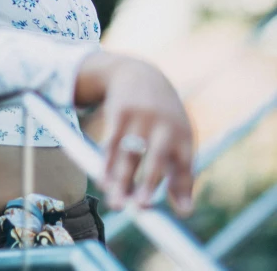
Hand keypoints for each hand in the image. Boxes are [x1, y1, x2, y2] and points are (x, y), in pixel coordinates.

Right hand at [75, 52, 194, 216]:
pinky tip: (102, 180)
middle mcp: (163, 124)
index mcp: (182, 133)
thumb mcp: (177, 138)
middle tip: (140, 208)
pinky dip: (106, 163)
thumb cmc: (162, 117)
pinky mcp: (119, 112)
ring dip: (120, 179)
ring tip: (115, 203)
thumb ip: (181, 174)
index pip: (184, 163)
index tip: (182, 212)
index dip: (183, 186)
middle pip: (156, 157)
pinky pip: (110, 142)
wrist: (139, 74)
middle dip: (148, 183)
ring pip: (128, 153)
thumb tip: (185, 212)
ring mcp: (140, 116)